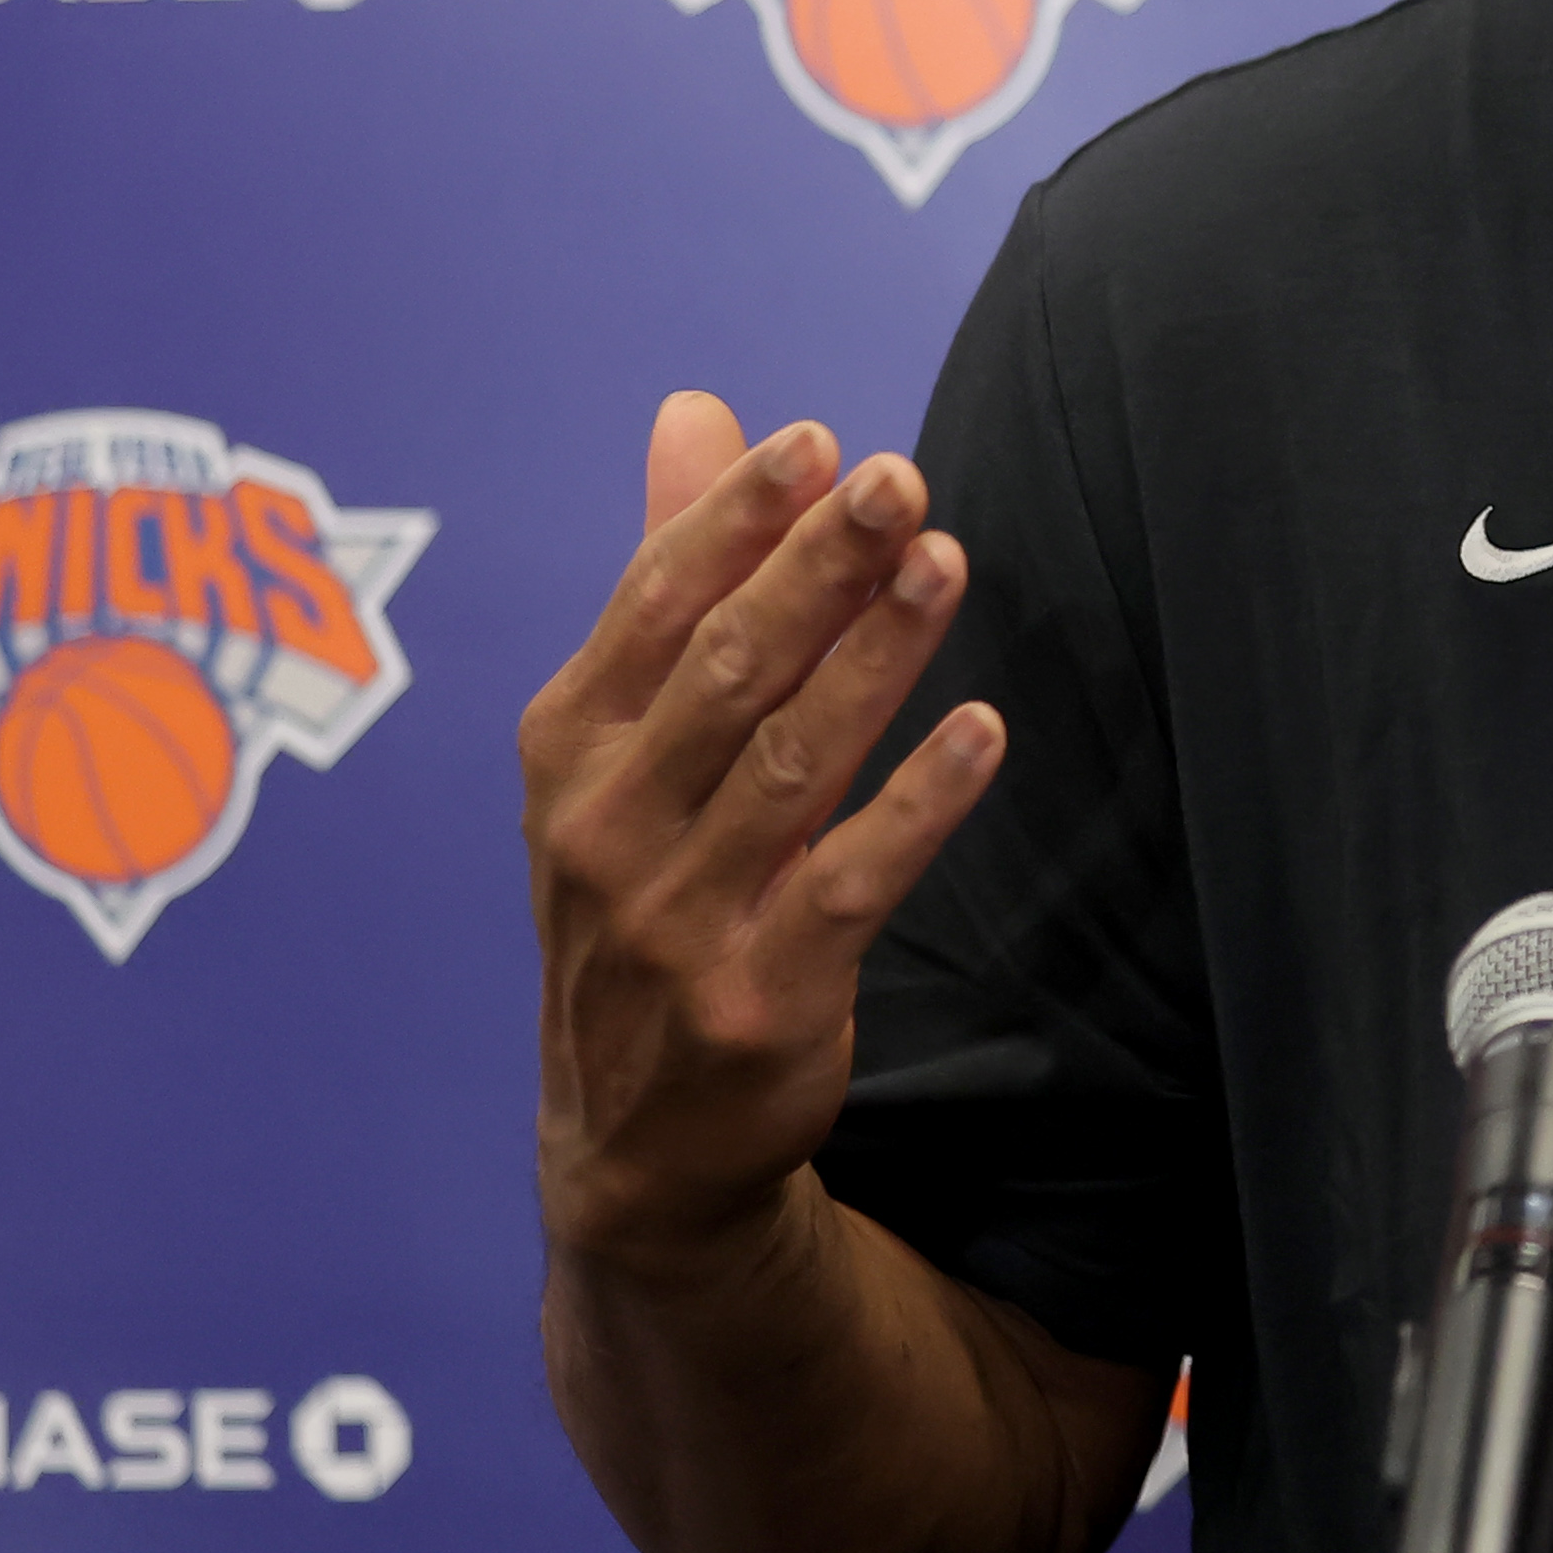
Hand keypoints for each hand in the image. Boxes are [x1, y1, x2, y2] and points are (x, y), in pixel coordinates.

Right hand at [524, 394, 1002, 1272]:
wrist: (635, 1141)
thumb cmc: (647, 898)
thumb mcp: (627, 747)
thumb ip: (674, 578)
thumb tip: (700, 411)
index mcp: (570, 751)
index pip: (651, 609)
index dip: (734, 522)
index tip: (816, 441)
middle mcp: (608, 828)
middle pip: (724, 672)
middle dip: (813, 569)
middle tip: (900, 481)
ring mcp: (677, 920)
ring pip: (790, 764)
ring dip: (874, 660)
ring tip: (945, 565)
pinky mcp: (759, 998)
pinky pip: (850, 883)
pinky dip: (918, 804)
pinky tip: (982, 732)